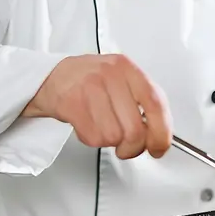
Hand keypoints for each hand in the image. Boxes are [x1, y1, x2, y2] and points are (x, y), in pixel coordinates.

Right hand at [22, 54, 172, 159]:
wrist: (52, 76)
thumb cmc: (92, 81)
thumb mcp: (122, 79)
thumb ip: (144, 102)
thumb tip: (161, 134)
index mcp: (128, 69)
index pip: (156, 103)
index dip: (162, 131)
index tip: (159, 146)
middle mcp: (111, 75)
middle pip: (135, 128)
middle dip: (134, 147)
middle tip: (129, 147)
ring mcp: (90, 88)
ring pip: (114, 136)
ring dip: (112, 143)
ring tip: (106, 131)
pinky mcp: (72, 104)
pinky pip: (93, 137)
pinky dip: (94, 140)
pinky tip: (90, 127)